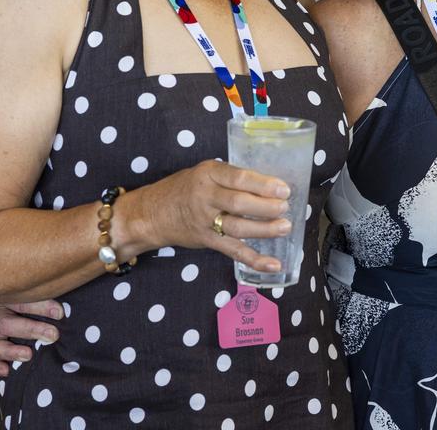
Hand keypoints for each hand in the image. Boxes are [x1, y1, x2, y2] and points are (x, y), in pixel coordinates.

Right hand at [0, 300, 62, 376]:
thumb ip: (48, 300)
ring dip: (11, 351)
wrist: (25, 310)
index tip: (59, 313)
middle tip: (52, 335)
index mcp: (9, 298)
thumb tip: (61, 311)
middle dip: (31, 330)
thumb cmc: (36, 300)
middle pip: (7, 324)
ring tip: (28, 355)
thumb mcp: (40, 296)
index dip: (41, 308)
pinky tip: (7, 371)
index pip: (22, 302)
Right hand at [131, 159, 294, 276]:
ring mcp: (205, 220)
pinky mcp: (207, 240)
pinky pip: (233, 250)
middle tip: (285, 208)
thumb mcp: (206, 173)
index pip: (239, 178)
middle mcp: (206, 196)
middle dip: (266, 207)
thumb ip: (231, 178)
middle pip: (240, 203)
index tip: (284, 189)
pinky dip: (254, 259)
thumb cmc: (186, 188)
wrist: (151, 213)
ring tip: (284, 228)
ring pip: (238, 227)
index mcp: (209, 173)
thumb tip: (270, 185)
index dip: (263, 184)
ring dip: (264, 229)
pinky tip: (273, 264)